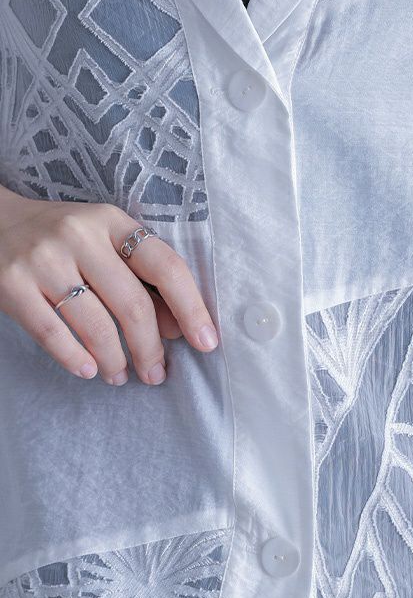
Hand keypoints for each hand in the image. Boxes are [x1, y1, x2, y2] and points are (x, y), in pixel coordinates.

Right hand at [0, 188, 218, 384]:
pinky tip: (89, 370)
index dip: (191, 308)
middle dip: (150, 349)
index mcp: (112, 222)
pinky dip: (76, 358)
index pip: (166, 267)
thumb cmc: (62, 240)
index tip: (207, 342)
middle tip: (156, 374)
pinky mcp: (10, 285)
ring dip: (115, 360)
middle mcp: (79, 236)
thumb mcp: (104, 243)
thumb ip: (141, 279)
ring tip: (121, 376)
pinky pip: (53, 334)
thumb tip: (177, 328)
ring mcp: (43, 260)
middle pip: (132, 304)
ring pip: (95, 325)